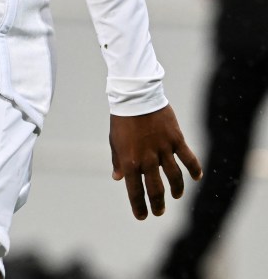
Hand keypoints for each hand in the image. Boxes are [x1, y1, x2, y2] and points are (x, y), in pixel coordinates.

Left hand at [109, 104, 201, 219]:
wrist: (135, 96)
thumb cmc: (122, 119)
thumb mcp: (115, 141)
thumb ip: (117, 160)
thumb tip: (117, 178)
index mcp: (130, 161)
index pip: (135, 191)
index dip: (139, 207)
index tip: (142, 216)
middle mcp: (147, 159)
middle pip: (156, 189)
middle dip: (158, 203)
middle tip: (159, 211)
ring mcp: (163, 150)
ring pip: (174, 178)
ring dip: (176, 190)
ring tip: (176, 196)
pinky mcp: (175, 140)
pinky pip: (188, 159)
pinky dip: (194, 169)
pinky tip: (196, 177)